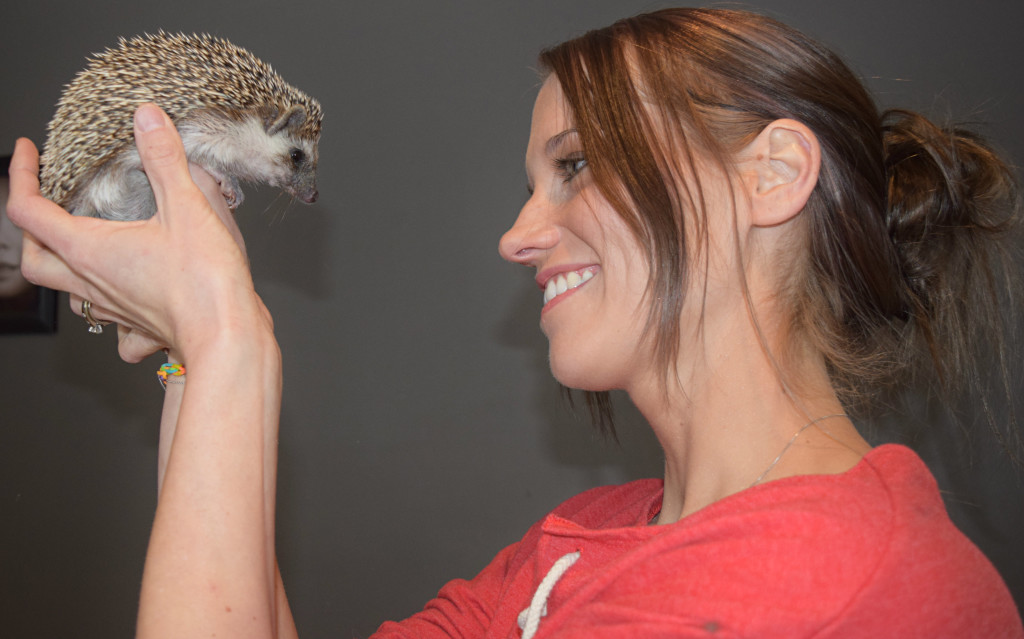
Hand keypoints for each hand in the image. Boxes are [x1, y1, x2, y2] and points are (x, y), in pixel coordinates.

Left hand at [7, 104, 268, 364]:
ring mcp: (115, 309)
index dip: (22, 175)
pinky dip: (107, 301)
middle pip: (34, 259)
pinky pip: (109, 319)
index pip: (28, 211)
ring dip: (63, 263)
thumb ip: (164, 159)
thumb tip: (147, 118)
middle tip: (44, 204)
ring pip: (67, 291)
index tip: (28, 152)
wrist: (228, 339)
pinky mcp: (141, 325)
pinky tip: (129, 289)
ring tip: (83, 241)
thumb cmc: (206, 284)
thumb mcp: (188, 208)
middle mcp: (93, 284)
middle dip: (30, 228)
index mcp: (90, 251)